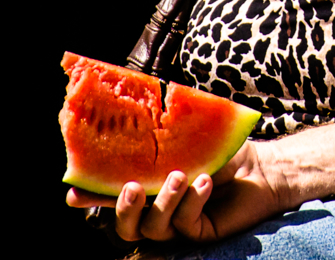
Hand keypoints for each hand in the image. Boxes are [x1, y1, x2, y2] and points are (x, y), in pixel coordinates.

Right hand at [64, 142, 287, 243]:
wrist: (261, 165)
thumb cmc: (221, 148)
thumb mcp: (186, 134)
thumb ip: (159, 128)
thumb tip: (138, 101)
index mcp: (147, 186)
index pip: (111, 195)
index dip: (90, 197)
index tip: (73, 193)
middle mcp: (157, 210)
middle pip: (125, 227)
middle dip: (121, 209)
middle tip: (132, 187)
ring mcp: (177, 225)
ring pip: (153, 228)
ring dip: (163, 201)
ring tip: (180, 175)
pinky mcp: (199, 232)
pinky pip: (184, 224)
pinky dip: (192, 200)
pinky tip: (204, 182)